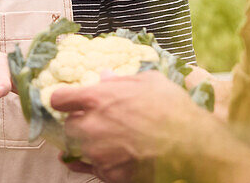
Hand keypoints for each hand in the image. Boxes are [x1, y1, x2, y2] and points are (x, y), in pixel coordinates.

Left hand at [50, 71, 209, 182]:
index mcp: (97, 98)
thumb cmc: (171, 108)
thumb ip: (121, 80)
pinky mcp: (109, 174)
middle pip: (68, 126)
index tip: (68, 101)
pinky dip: (101, 163)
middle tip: (96, 122)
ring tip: (109, 141)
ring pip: (80, 149)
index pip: (59, 98)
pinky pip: (94, 168)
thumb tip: (104, 77)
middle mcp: (91, 126)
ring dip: (90, 144)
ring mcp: (98, 153)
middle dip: (79, 123)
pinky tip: (112, 157)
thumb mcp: (149, 81)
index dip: (63, 99)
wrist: (190, 146)